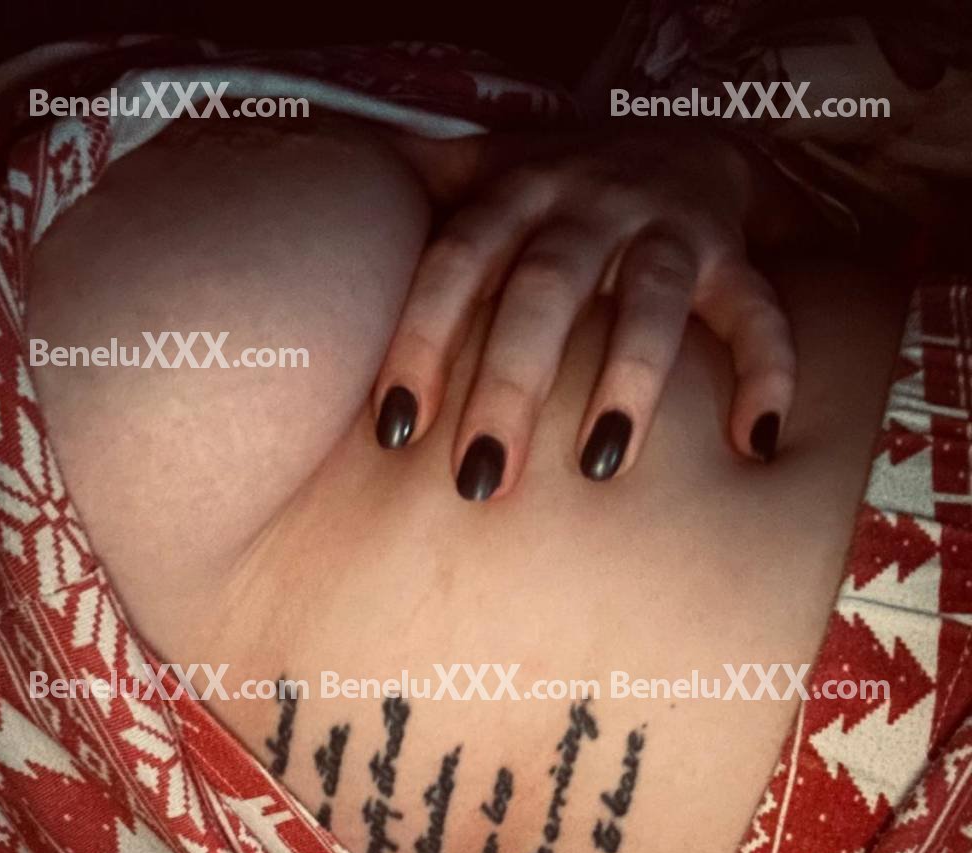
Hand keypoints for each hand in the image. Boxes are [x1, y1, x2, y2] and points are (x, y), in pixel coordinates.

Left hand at [372, 127, 795, 499]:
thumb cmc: (556, 189)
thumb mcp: (479, 175)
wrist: (678, 137)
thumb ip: (414, 195)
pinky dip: (768, 372)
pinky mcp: (732, 257)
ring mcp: (665, 229)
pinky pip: (760, 312)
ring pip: (649, 301)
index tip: (394, 432)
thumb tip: (317, 194)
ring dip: (628, 382)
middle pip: (544, 293)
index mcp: (512, 194)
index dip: (421, 344)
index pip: (454, 267)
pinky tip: (753, 444)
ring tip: (601, 468)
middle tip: (479, 481)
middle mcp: (586, 204)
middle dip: (511, 386)